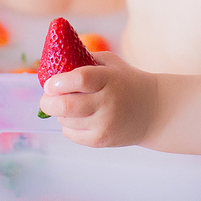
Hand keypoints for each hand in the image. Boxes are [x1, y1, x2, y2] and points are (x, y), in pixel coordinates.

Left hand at [39, 52, 157, 147]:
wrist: (153, 110)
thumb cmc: (126, 82)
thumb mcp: (111, 64)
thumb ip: (85, 60)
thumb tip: (54, 61)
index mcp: (109, 79)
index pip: (79, 80)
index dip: (58, 82)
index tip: (49, 83)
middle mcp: (107, 103)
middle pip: (66, 105)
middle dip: (48, 102)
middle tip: (46, 98)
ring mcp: (104, 124)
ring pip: (65, 121)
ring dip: (59, 114)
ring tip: (68, 107)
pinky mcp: (101, 140)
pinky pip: (71, 135)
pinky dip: (68, 126)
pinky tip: (77, 119)